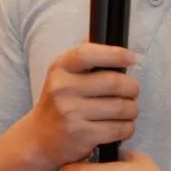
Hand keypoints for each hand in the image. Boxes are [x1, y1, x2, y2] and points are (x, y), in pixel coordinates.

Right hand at [26, 43, 139, 166]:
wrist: (38, 138)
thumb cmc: (59, 101)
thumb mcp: (63, 74)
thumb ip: (84, 56)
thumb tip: (106, 32)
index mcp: (60, 67)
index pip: (89, 54)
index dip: (115, 54)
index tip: (132, 58)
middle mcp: (63, 88)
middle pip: (114, 82)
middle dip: (132, 88)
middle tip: (133, 91)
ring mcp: (71, 113)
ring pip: (122, 107)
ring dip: (132, 109)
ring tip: (128, 110)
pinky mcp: (81, 136)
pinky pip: (119, 128)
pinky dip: (128, 127)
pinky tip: (122, 126)